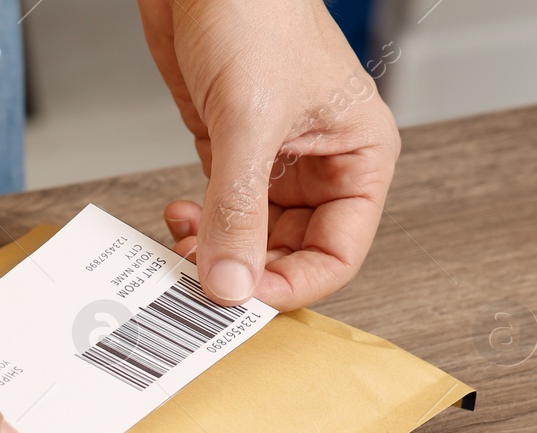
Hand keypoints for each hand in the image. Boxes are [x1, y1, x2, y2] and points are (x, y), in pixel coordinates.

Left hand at [138, 0, 398, 309]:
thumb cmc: (255, 9)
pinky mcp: (230, 152)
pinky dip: (198, 229)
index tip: (244, 300)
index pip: (338, 253)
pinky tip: (178, 221)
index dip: (292, 285)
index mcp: (359, 156)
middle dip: (247, 273)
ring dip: (216, 255)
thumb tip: (231, 285)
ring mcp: (272, 161)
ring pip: (253, 240)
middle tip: (201, 281)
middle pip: (292, 254)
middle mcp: (320, 165)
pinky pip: (220, 214)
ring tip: (184, 249)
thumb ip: (239, 210)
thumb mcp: (250, 121)